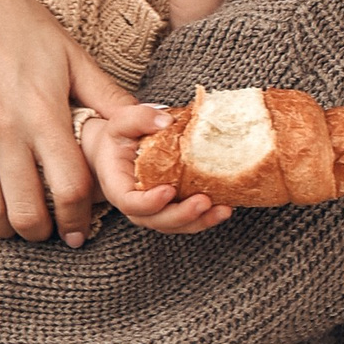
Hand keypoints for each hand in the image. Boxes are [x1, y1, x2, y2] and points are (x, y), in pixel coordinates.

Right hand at [0, 0, 152, 241]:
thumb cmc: (23, 25)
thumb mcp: (73, 57)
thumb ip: (112, 98)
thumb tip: (161, 121)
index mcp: (44, 113)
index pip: (69, 189)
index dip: (80, 219)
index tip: (82, 230)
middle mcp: (4, 129)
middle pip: (27, 211)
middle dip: (44, 232)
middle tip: (51, 232)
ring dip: (4, 228)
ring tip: (18, 225)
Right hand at [77, 108, 234, 237]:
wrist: (121, 150)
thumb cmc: (119, 137)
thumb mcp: (122, 123)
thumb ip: (139, 118)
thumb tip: (166, 122)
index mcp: (118, 187)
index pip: (130, 203)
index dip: (149, 202)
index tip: (168, 190)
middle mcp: (136, 206)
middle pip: (157, 220)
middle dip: (182, 215)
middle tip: (203, 202)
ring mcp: (155, 211)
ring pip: (176, 225)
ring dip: (201, 221)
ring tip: (222, 210)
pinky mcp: (172, 209)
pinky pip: (189, 220)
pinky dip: (207, 217)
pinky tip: (225, 207)